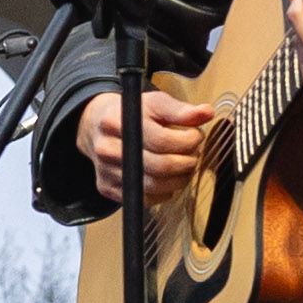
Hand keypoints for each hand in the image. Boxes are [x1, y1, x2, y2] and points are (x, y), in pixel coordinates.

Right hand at [76, 89, 220, 206]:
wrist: (97, 126)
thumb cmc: (131, 114)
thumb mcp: (155, 103)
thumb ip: (181, 110)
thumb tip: (206, 113)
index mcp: (117, 121)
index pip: (161, 140)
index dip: (187, 141)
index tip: (196, 137)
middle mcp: (107, 148)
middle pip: (158, 166)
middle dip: (185, 163)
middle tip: (193, 155)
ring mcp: (105, 170)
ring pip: (152, 186)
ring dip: (178, 180)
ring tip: (184, 166)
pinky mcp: (106, 187)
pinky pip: (143, 199)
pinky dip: (163, 192)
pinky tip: (167, 178)